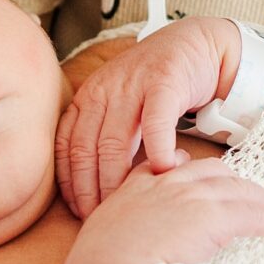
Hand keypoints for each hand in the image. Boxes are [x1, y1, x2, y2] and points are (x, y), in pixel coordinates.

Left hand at [57, 17, 249, 218]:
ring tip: (125, 204)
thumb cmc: (158, 85)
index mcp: (88, 98)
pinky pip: (155, 121)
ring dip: (117, 178)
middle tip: (98, 218)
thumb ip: (105, 137)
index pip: (66, 147)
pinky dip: (157, 149)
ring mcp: (132, 84)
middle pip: (86, 149)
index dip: (70, 184)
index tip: (78, 211)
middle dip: (89, 189)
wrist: (197, 45)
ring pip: (114, 141)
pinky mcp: (164, 81)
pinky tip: (162, 171)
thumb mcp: (121, 106)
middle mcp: (104, 90)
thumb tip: (93, 190)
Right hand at [59, 156, 263, 263]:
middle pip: (215, 172)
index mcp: (139, 186)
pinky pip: (251, 214)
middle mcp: (166, 183)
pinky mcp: (211, 216)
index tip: (214, 184)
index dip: (200, 175)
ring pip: (238, 190)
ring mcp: (190, 196)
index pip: (176, 167)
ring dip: (262, 204)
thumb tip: (136, 240)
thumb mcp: (102, 236)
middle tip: (254, 203)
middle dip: (237, 186)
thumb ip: (124, 226)